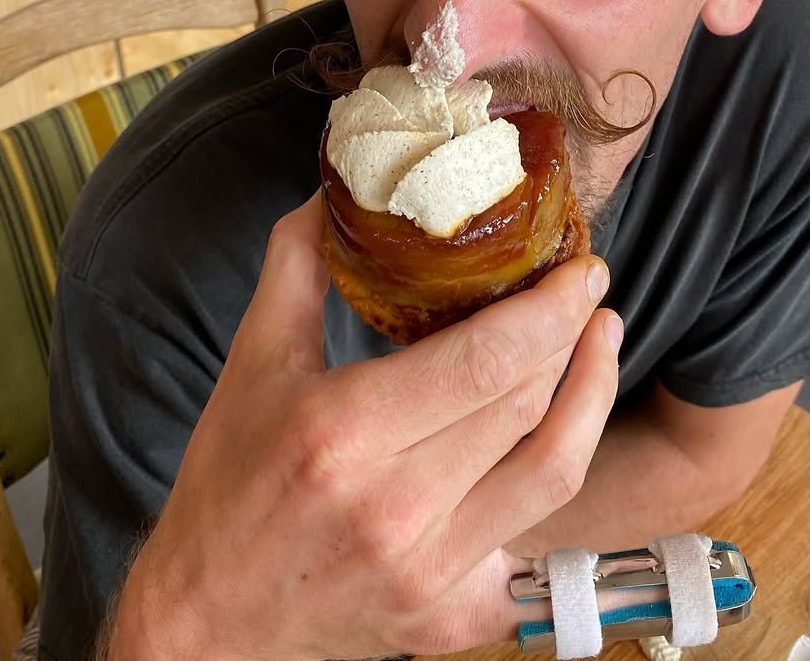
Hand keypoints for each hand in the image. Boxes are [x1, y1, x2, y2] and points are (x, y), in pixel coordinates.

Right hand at [108, 192, 621, 660]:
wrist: (209, 619)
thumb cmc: (227, 484)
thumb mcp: (252, 362)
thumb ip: (296, 265)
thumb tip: (333, 191)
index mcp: (344, 433)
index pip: (485, 361)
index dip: (549, 309)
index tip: (577, 268)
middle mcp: (395, 509)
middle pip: (526, 406)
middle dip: (573, 335)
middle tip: (587, 289)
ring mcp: (430, 573)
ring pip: (554, 474)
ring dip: (593, 398)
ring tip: (601, 341)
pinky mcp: (452, 618)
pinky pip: (534, 541)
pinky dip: (555, 480)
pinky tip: (562, 432)